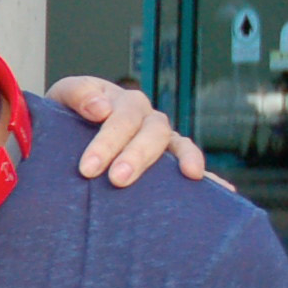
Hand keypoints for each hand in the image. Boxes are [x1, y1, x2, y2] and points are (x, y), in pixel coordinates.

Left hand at [45, 76, 217, 188]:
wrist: (66, 132)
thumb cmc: (64, 116)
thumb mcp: (62, 97)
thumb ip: (78, 95)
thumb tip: (101, 108)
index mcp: (123, 101)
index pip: (121, 119)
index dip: (106, 142)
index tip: (88, 168)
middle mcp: (147, 118)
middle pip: (151, 133)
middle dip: (136, 157)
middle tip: (117, 180)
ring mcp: (162, 139)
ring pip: (178, 145)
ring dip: (184, 159)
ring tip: (191, 176)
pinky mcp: (171, 160)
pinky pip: (194, 165)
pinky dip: (211, 176)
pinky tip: (226, 191)